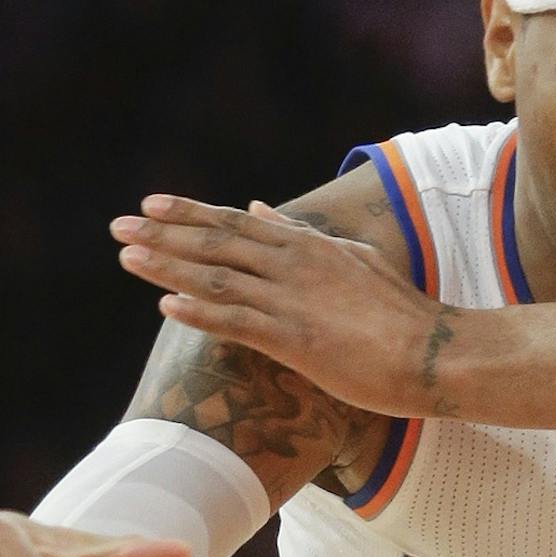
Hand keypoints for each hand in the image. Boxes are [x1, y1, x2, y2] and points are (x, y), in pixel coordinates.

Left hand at [113, 197, 451, 419]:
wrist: (435, 351)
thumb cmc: (402, 313)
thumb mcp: (355, 259)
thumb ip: (307, 236)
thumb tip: (266, 210)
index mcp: (308, 247)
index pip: (238, 222)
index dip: (191, 213)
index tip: (152, 205)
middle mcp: (294, 266)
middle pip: (218, 243)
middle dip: (165, 233)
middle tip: (120, 226)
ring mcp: (293, 301)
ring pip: (218, 277)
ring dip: (168, 267)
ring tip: (127, 257)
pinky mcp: (297, 338)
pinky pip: (238, 322)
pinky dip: (200, 313)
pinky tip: (166, 307)